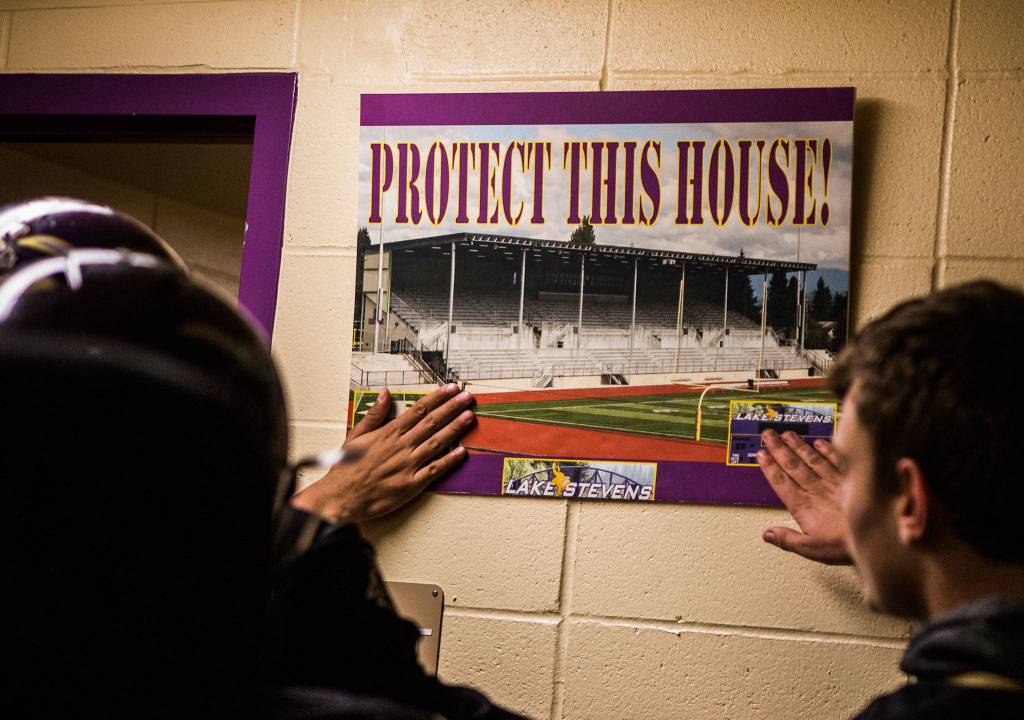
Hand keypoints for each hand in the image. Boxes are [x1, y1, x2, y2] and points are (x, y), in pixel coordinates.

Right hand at [291, 383, 473, 524]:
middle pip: (432, 422)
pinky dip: (449, 461)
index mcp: (389, 433)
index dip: (437, 398)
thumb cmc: (347, 468)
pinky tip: (463, 452)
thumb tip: (386, 393)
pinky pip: (435, 470)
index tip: (451, 388)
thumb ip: (374, 414)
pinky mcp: (412, 485)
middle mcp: (402, 446)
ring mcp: (408, 465)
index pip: (418, 410)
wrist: (342, 497)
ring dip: (455, 429)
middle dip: (452, 408)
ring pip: (437, 443)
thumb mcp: (356, 435)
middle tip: (467, 396)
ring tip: (470, 417)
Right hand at [757, 429, 851, 564]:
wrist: (877, 536)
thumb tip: (767, 534)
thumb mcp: (811, 549)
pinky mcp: (850, 480)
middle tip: (768, 435)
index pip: (782, 482)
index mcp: (804, 506)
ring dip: (798, 446)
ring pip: (812, 459)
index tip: (761, 454)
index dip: (770, 467)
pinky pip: (836, 461)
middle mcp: (817, 490)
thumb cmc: (844, 545)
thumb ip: (788, 539)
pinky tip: (819, 441)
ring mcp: (833, 483)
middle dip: (779, 449)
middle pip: (793, 465)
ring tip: (787, 434)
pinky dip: (827, 450)